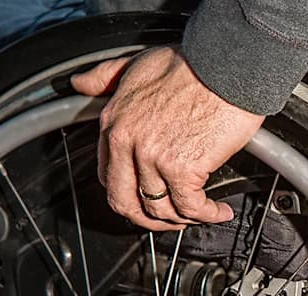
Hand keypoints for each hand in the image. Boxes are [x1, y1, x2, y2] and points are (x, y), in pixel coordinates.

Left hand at [71, 47, 264, 230]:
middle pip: (126, 202)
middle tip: (170, 220)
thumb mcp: (136, 63)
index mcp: (114, 122)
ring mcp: (154, 158)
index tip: (147, 196)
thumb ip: (106, 76)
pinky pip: (191, 207)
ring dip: (183, 220)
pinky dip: (207, 215)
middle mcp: (128, 143)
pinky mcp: (184, 168)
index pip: (109, 176)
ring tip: (201, 214)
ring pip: (160, 210)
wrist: (227, 64)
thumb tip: (81, 83)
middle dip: (148, 220)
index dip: (129, 194)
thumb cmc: (192, 63)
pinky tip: (219, 210)